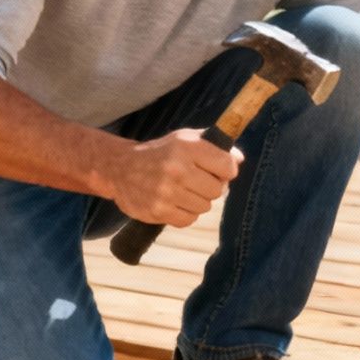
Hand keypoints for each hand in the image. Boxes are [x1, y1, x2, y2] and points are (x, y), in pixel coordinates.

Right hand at [109, 129, 241, 226]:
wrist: (119, 167)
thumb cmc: (160, 153)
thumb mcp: (185, 139)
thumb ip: (214, 147)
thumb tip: (239, 159)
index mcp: (187, 147)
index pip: (228, 166)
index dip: (226, 170)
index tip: (217, 170)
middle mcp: (177, 169)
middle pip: (217, 190)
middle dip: (210, 187)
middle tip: (196, 181)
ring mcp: (166, 192)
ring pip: (205, 207)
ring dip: (197, 201)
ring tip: (181, 190)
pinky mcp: (157, 211)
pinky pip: (189, 220)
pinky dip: (185, 214)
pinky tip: (173, 202)